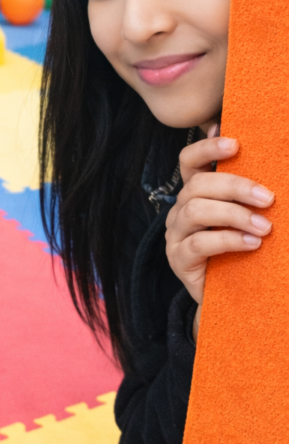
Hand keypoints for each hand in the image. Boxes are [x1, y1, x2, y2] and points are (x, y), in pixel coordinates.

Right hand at [165, 128, 273, 323]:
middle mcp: (179, 210)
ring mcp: (175, 234)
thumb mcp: (245, 218)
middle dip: (235, 186)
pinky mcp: (178, 259)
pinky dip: (229, 240)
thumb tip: (268, 169)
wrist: (232, 298)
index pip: (188, 161)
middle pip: (198, 185)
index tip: (235, 144)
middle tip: (268, 198)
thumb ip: (248, 195)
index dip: (207, 149)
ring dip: (235, 215)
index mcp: (194, 194)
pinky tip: (253, 244)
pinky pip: (199, 243)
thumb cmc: (242, 251)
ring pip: (196, 210)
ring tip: (265, 227)